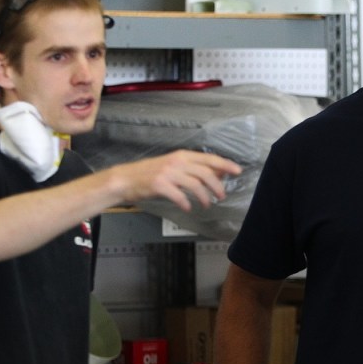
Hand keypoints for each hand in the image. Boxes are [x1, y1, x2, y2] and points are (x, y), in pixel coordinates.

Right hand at [115, 149, 242, 209]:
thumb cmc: (150, 174)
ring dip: (204, 197)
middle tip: (221, 196)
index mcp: (182, 155)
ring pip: (195, 185)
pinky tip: (188, 207)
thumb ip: (194, 169)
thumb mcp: (174, 167)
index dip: (225, 164)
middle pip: (206, 173)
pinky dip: (186, 203)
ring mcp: (168, 173)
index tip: (237, 171)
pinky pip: (179, 196)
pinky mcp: (159, 185)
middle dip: (217, 186)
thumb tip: (217, 175)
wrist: (125, 179)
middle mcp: (176, 162)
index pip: (209, 158)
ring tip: (207, 204)